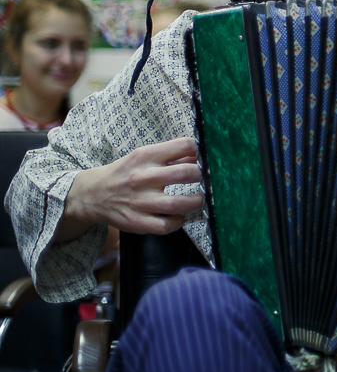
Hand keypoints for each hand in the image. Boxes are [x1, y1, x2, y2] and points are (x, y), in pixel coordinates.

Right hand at [58, 138, 203, 240]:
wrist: (92, 194)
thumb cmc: (125, 173)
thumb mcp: (144, 157)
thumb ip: (172, 157)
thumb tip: (200, 156)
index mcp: (146, 156)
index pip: (183, 146)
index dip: (201, 150)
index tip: (207, 157)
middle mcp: (143, 177)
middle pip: (184, 173)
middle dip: (202, 176)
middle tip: (208, 180)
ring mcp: (140, 201)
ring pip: (177, 203)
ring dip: (196, 201)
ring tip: (200, 199)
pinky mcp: (137, 222)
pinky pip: (165, 226)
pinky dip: (178, 222)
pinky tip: (179, 216)